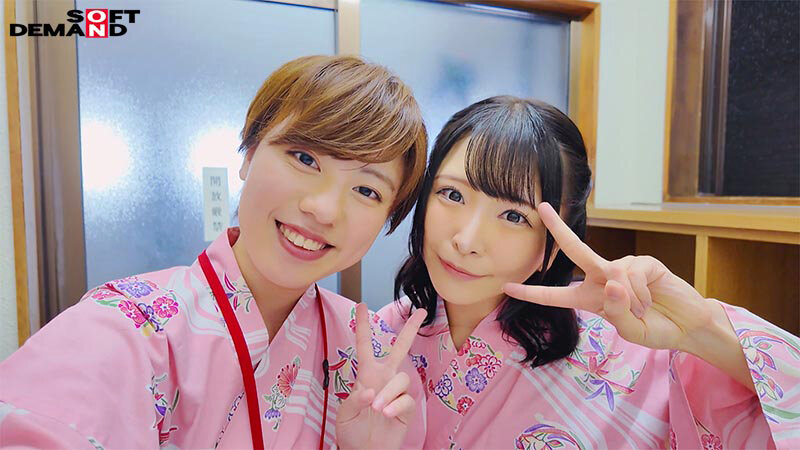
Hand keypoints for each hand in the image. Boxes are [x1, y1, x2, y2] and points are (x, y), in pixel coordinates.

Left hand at [336, 303, 426, 449]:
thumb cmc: (353, 432)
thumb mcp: (344, 414)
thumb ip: (354, 399)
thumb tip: (370, 390)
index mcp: (366, 375)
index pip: (365, 345)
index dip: (363, 325)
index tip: (362, 305)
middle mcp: (384, 379)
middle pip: (400, 348)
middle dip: (410, 329)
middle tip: (420, 311)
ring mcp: (397, 392)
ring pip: (401, 378)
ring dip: (388, 393)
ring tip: (377, 409)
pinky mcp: (407, 407)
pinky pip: (406, 399)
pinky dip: (396, 406)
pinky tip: (386, 414)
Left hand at [502, 202, 719, 353]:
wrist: (688, 326)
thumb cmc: (654, 329)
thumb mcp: (630, 331)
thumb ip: (617, 311)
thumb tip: (613, 281)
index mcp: (590, 298)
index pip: (556, 295)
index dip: (532, 292)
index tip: (507, 287)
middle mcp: (603, 278)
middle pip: (576, 250)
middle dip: (558, 228)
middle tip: (542, 206)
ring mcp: (624, 267)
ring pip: (614, 276)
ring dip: (630, 300)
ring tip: (644, 309)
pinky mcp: (644, 262)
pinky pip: (633, 275)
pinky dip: (642, 293)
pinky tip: (653, 299)